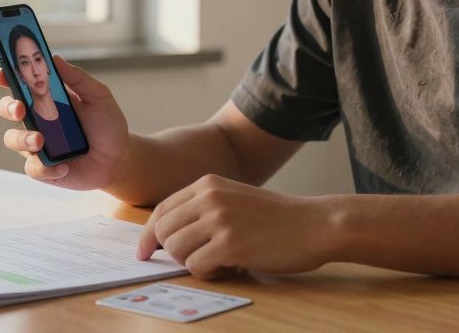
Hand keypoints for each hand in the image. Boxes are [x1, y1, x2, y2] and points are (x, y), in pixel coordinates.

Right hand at [0, 55, 129, 190]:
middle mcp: (37, 119)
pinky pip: (32, 168)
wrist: (118, 159)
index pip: (20, 84)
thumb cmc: (107, 125)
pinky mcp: (42, 168)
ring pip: (12, 139)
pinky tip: (64, 167)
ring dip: (23, 139)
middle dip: (8, 107)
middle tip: (20, 108)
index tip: (3, 73)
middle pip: (8, 109)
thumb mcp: (98, 97)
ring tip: (41, 141)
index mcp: (47, 98)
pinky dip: (45, 168)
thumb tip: (54, 59)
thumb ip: (78, 78)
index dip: (7, 77)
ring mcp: (37, 144)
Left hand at [136, 174, 333, 278]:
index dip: (148, 235)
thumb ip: (203, 209)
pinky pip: (197, 267)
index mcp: (207, 184)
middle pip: (163, 232)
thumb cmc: (276, 218)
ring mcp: (219, 220)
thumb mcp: (235, 198)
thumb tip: (164, 236)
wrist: (315, 224)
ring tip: (219, 262)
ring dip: (192, 264)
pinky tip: (229, 268)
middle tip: (196, 261)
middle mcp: (209, 198)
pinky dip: (208, 274)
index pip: (162, 210)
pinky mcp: (230, 245)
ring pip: (176, 250)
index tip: (144, 252)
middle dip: (172, 253)